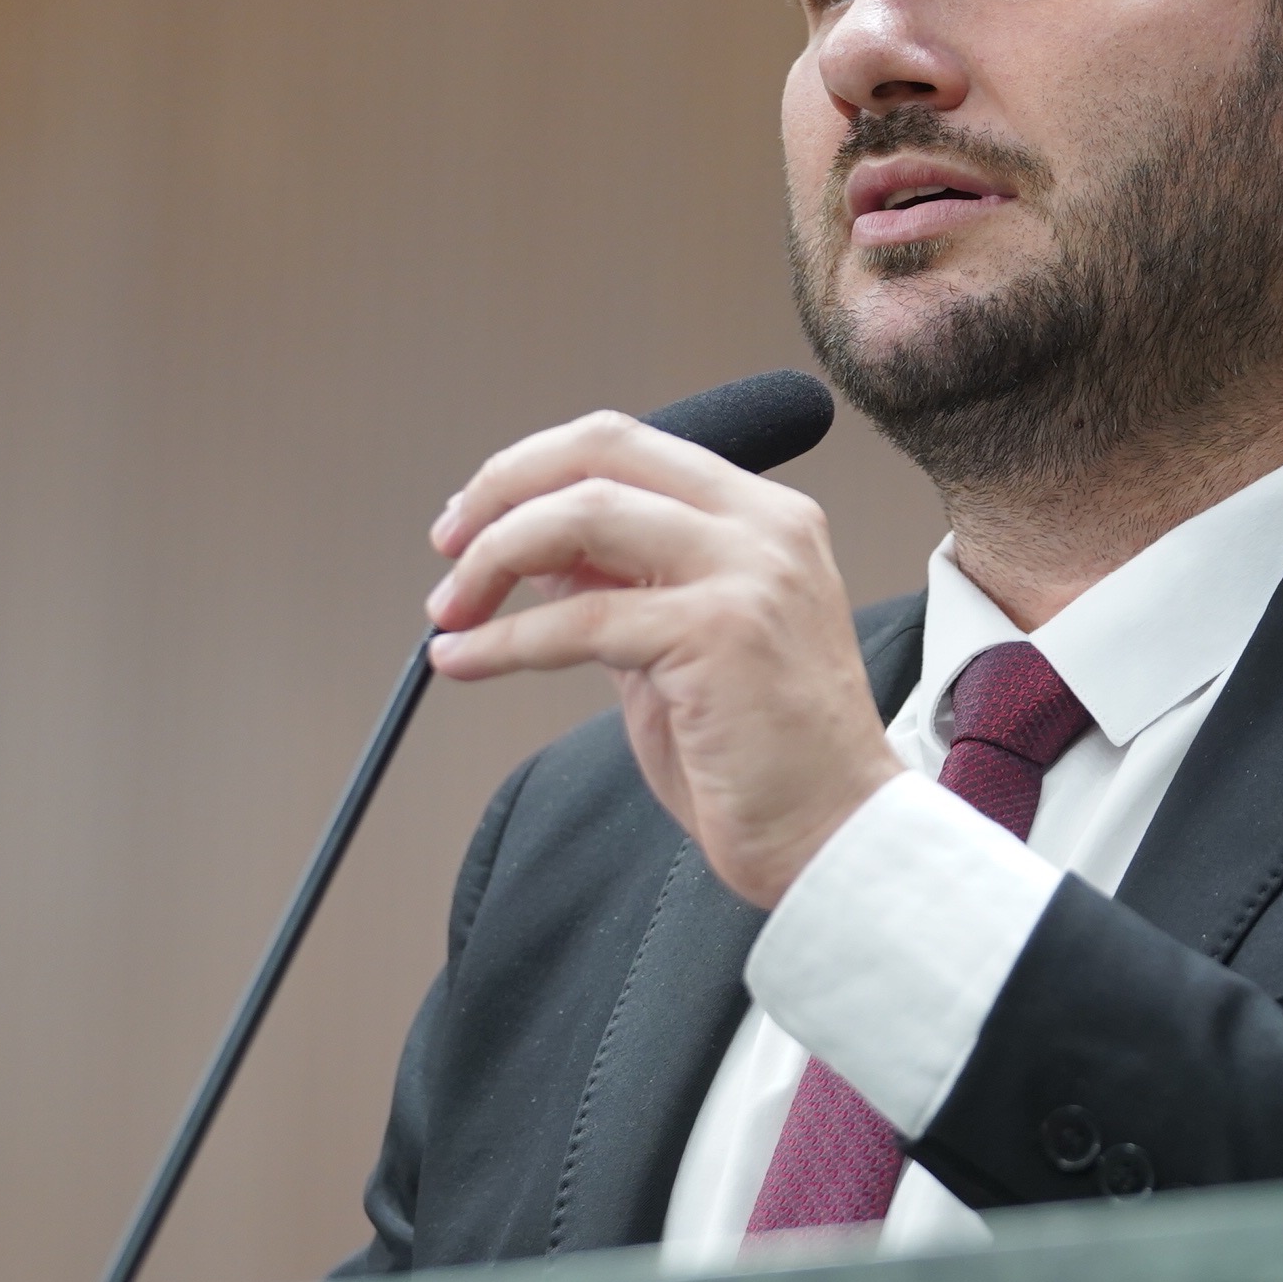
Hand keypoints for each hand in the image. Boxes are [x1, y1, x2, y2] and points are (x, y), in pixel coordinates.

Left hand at [422, 411, 899, 907]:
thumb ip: (618, 584)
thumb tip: (529, 552)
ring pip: (582, 517)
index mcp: (761, 516)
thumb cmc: (761, 757)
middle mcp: (762, 525)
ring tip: (451, 611)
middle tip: (447, 546)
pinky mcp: (719, 632)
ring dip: (492, 560)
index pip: (624, 444)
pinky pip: (578, 619)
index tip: (472, 519)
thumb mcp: (678, 643)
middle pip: (600, 451)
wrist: (835, 836)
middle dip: (501, 490)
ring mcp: (747, 571)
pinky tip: (463, 661)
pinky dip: (503, 639)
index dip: (531, 470)